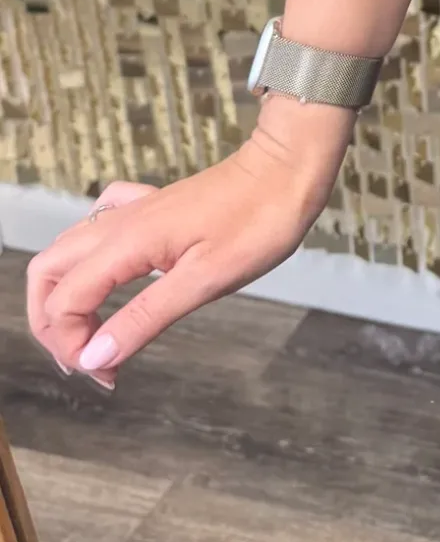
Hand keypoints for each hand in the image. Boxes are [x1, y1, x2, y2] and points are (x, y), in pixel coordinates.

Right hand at [26, 96, 354, 386]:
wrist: (289, 167)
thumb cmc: (259, 221)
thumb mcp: (205, 281)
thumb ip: (145, 318)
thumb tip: (95, 356)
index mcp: (127, 243)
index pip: (64, 302)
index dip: (72, 346)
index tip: (108, 374)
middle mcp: (120, 224)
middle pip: (47, 272)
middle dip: (52, 323)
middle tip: (86, 360)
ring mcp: (134, 211)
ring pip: (67, 250)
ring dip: (66, 294)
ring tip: (94, 333)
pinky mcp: (152, 206)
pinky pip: (99, 224)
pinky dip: (89, 257)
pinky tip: (112, 274)